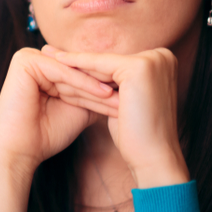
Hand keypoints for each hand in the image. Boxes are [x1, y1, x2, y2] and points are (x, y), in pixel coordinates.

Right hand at [0, 47, 117, 211]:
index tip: (132, 97)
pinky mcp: (24, 61)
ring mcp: (26, 57)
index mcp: (42, 67)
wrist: (19, 152)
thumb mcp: (78, 109)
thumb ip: (93, 94)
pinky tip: (105, 93)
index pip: (79, 74)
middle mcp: (33, 58)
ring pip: (72, 72)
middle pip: (77, 72)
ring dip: (99, 85)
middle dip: (105, 87)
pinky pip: (62, 72)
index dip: (105, 88)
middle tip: (132, 95)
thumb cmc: (45, 135)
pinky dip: (84, 84)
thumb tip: (124, 86)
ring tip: (123, 96)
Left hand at [48, 45, 188, 188]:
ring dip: (74, 64)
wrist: (153, 158)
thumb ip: (115, 84)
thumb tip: (94, 74)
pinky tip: (57, 63)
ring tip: (48, 57)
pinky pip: (100, 66)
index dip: (88, 66)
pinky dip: (77, 65)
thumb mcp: (126, 102)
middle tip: (49, 53)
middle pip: (109, 62)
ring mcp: (153, 60)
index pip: (116, 64)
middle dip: (78, 63)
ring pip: (103, 64)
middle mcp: (162, 56)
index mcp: (163, 61)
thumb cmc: (137, 136)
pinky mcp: (139, 67)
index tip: (63, 61)